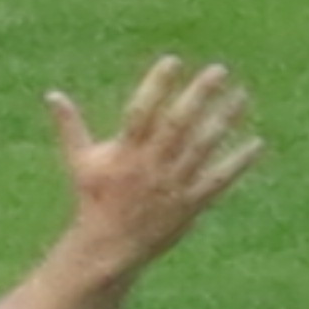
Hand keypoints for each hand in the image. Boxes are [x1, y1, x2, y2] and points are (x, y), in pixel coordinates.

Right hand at [47, 56, 259, 273]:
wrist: (108, 247)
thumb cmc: (94, 200)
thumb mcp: (80, 161)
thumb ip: (70, 126)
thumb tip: (52, 95)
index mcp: (125, 152)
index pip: (142, 111)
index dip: (157, 85)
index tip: (173, 60)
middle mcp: (151, 165)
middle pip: (178, 125)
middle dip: (199, 96)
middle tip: (219, 70)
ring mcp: (172, 185)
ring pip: (202, 147)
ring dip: (224, 121)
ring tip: (242, 96)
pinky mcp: (190, 204)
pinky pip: (218, 180)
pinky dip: (238, 163)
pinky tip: (257, 143)